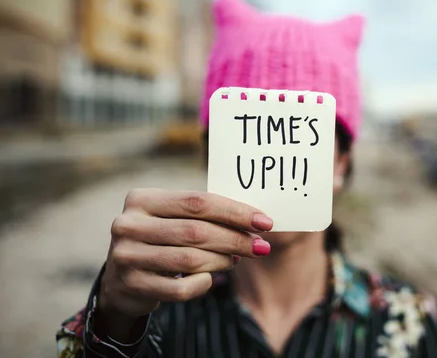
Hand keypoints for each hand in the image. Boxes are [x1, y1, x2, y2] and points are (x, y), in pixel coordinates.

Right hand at [97, 188, 272, 334]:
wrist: (120, 280)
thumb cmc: (161, 240)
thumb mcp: (173, 220)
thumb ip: (206, 215)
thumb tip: (257, 221)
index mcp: (142, 199)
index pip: (197, 202)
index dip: (235, 212)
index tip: (265, 222)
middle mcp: (128, 224)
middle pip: (196, 231)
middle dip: (235, 239)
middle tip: (260, 246)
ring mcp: (126, 256)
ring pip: (190, 260)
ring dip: (222, 260)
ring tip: (237, 260)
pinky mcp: (130, 285)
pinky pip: (180, 288)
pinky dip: (203, 284)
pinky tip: (210, 278)